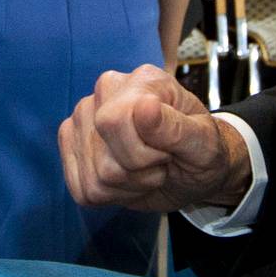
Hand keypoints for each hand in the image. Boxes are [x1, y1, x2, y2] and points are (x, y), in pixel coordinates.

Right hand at [59, 65, 247, 212]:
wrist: (194, 171)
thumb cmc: (202, 151)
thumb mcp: (203, 143)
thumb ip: (175, 127)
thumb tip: (144, 107)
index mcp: (141, 81)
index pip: (114, 120)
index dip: (144, 152)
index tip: (169, 151)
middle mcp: (104, 92)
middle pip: (103, 156)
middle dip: (138, 172)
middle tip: (161, 161)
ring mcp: (83, 119)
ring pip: (95, 178)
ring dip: (129, 186)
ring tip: (147, 170)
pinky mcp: (72, 146)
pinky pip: (82, 190)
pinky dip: (111, 196)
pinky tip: (128, 180)